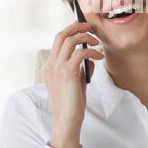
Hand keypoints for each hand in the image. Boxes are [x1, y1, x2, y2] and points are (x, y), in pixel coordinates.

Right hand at [41, 20, 103, 147]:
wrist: (66, 120)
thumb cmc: (71, 104)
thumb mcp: (75, 83)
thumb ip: (80, 70)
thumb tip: (91, 59)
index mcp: (49, 67)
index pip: (57, 41)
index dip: (70, 31)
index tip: (82, 29)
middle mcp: (50, 65)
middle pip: (61, 35)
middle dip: (76, 27)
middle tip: (89, 26)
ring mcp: (57, 68)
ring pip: (70, 40)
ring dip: (86, 37)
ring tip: (96, 43)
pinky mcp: (67, 73)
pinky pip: (81, 53)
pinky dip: (92, 52)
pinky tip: (99, 58)